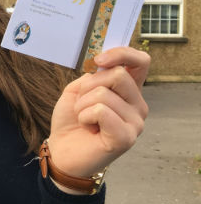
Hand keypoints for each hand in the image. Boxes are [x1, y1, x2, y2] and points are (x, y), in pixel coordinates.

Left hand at [47, 47, 149, 191]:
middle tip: (82, 104)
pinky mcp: (127, 137)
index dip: (122, 54)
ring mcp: (136, 122)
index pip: (141, 62)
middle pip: (118, 75)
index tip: (99, 60)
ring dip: (82, 105)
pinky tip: (88, 128)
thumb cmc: (71, 120)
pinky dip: (85, 116)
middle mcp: (138, 105)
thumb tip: (104, 66)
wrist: (62, 150)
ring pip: (104, 93)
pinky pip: (100, 111)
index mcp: (128, 91)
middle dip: (88, 85)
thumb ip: (93, 76)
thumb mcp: (77, 90)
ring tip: (84, 119)